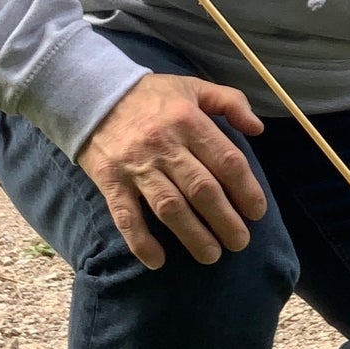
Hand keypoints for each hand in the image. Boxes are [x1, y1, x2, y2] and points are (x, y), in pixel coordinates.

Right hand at [77, 74, 267, 270]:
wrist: (91, 94)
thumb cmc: (150, 96)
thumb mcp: (193, 87)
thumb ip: (230, 102)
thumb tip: (258, 128)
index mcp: (189, 121)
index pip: (226, 160)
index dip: (246, 189)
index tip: (257, 212)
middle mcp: (165, 145)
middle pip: (202, 189)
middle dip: (225, 220)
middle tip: (240, 242)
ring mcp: (136, 166)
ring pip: (170, 207)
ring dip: (193, 235)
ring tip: (211, 255)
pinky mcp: (110, 181)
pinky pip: (126, 216)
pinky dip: (141, 241)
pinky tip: (157, 261)